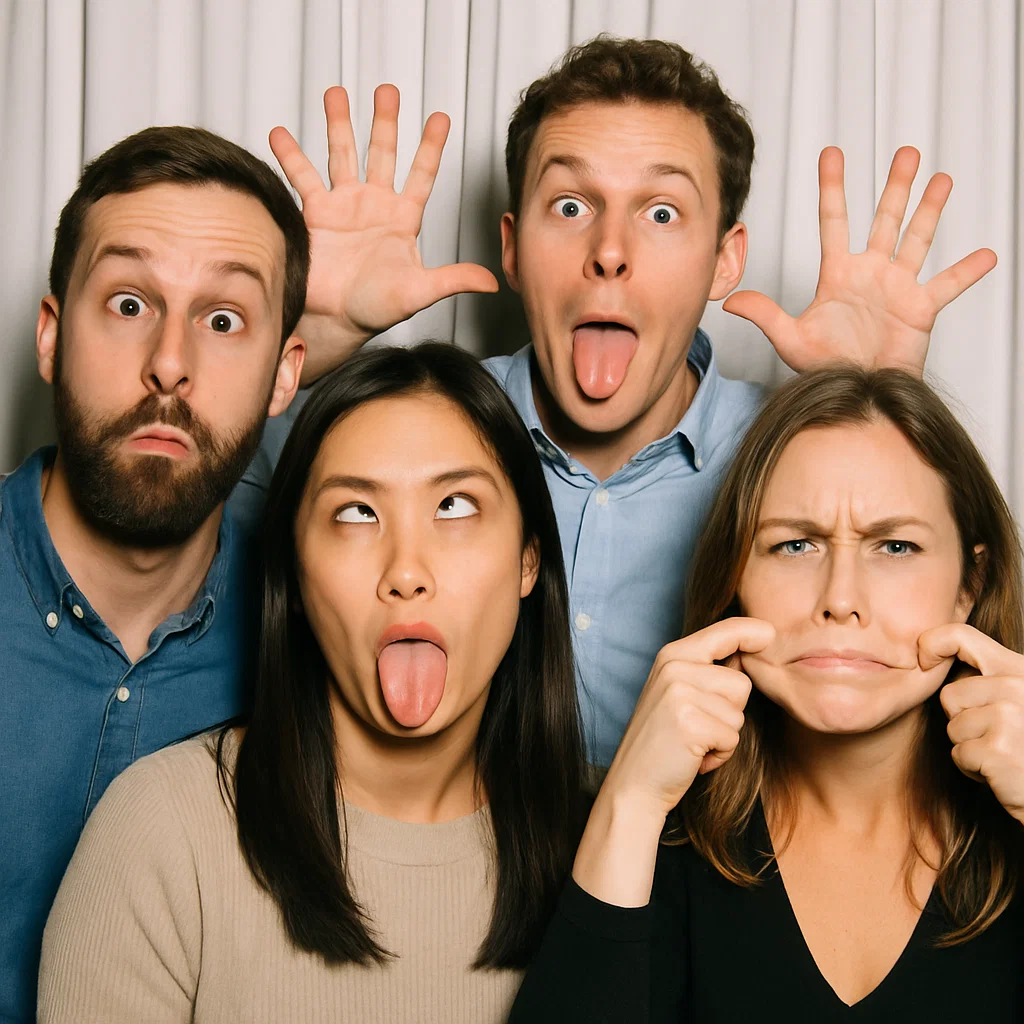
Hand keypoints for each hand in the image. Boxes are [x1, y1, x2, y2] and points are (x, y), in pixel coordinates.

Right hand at [271, 85, 498, 382]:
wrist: (335, 320)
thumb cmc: (376, 309)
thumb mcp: (419, 292)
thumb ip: (452, 279)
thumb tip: (492, 281)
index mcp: (402, 219)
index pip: (421, 175)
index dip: (431, 147)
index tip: (440, 117)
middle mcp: (374, 206)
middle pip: (382, 154)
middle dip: (385, 122)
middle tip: (387, 91)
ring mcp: (344, 206)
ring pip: (343, 155)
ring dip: (339, 124)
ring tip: (336, 93)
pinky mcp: (316, 214)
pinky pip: (302, 178)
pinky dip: (290, 155)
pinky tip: (280, 133)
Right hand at [572, 618, 774, 906]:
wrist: (633, 784)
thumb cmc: (663, 742)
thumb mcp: (678, 693)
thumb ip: (706, 673)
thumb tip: (748, 657)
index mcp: (672, 655)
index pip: (723, 632)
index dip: (751, 632)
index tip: (769, 633)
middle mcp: (674, 667)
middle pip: (741, 683)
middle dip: (730, 712)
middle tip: (696, 728)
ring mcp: (680, 693)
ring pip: (738, 712)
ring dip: (724, 735)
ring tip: (693, 742)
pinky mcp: (689, 722)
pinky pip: (732, 737)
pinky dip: (720, 754)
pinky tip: (693, 756)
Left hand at [724, 146, 996, 375]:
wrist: (853, 392)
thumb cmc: (823, 369)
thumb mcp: (789, 339)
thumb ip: (764, 314)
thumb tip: (730, 301)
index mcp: (838, 275)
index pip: (834, 221)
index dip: (833, 187)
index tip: (832, 154)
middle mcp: (870, 275)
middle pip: (884, 220)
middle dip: (895, 186)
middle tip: (906, 153)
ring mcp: (897, 288)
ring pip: (917, 239)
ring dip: (930, 209)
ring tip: (941, 179)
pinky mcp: (920, 309)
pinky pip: (947, 285)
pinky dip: (967, 271)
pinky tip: (986, 254)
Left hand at [919, 623, 1023, 823]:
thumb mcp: (1018, 702)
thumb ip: (989, 680)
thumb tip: (931, 661)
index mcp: (1020, 670)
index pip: (961, 636)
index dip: (932, 644)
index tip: (925, 662)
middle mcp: (1017, 686)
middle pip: (950, 695)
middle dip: (964, 721)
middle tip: (997, 738)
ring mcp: (1009, 716)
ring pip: (953, 727)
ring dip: (970, 747)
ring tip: (1002, 755)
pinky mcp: (999, 748)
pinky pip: (959, 754)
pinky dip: (974, 769)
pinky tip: (1002, 773)